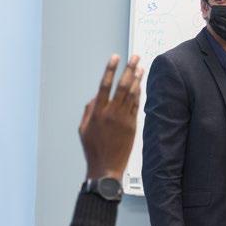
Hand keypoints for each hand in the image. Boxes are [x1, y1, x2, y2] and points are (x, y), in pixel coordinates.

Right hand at [80, 55, 142, 179]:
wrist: (106, 168)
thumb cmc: (93, 149)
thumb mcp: (83, 129)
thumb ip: (89, 110)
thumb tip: (96, 96)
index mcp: (97, 112)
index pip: (104, 85)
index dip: (110, 69)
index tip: (115, 57)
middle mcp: (111, 114)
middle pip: (122, 86)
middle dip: (129, 69)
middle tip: (135, 57)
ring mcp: (123, 119)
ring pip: (132, 94)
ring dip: (137, 79)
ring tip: (141, 67)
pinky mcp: (132, 126)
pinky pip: (136, 106)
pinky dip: (139, 94)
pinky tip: (141, 85)